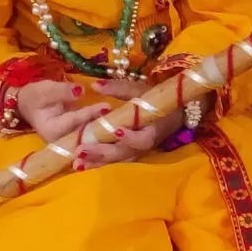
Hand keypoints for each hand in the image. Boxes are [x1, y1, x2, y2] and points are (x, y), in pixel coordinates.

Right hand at [18, 83, 122, 169]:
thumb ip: (62, 91)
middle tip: (125, 120)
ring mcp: (71, 144)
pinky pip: (95, 142)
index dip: (90, 114)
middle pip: (87, 137)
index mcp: (52, 130)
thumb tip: (80, 90)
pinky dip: (108, 137)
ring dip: (110, 135)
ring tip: (128, 125)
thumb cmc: (36, 96)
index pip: (74, 122)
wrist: (29, 106)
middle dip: (105, 130)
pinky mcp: (79, 142)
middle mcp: (63, 142)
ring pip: (94, 142)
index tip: (107, 106)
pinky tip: (125, 131)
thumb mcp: (45, 90)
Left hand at [20, 78, 164, 168]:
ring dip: (97, 163)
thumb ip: (119, 88)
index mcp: (152, 129)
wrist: (174, 113)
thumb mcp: (141, 90)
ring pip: (117, 161)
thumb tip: (95, 85)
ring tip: (77, 164)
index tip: (115, 131)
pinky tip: (82, 166)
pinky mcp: (129, 154)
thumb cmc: (157, 100)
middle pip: (124, 153)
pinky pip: (114, 162)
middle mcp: (145, 145)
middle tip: (81, 150)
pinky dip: (98, 164)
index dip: (130, 138)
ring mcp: (137, 152)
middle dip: (102, 152)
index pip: (143, 139)